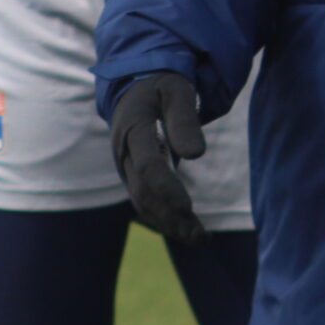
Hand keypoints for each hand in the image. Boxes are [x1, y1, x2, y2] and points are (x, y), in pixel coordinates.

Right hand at [108, 72, 206, 242]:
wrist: (136, 86)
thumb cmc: (162, 85)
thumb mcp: (176, 90)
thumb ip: (184, 118)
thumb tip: (195, 154)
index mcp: (133, 127)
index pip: (147, 165)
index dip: (166, 188)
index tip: (188, 206)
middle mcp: (124, 152)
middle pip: (144, 191)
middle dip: (171, 215)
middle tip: (200, 234)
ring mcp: (125, 167)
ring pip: (143, 203)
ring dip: (170, 224)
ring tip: (200, 239)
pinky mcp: (133, 176)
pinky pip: (146, 203)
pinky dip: (166, 220)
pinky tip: (190, 232)